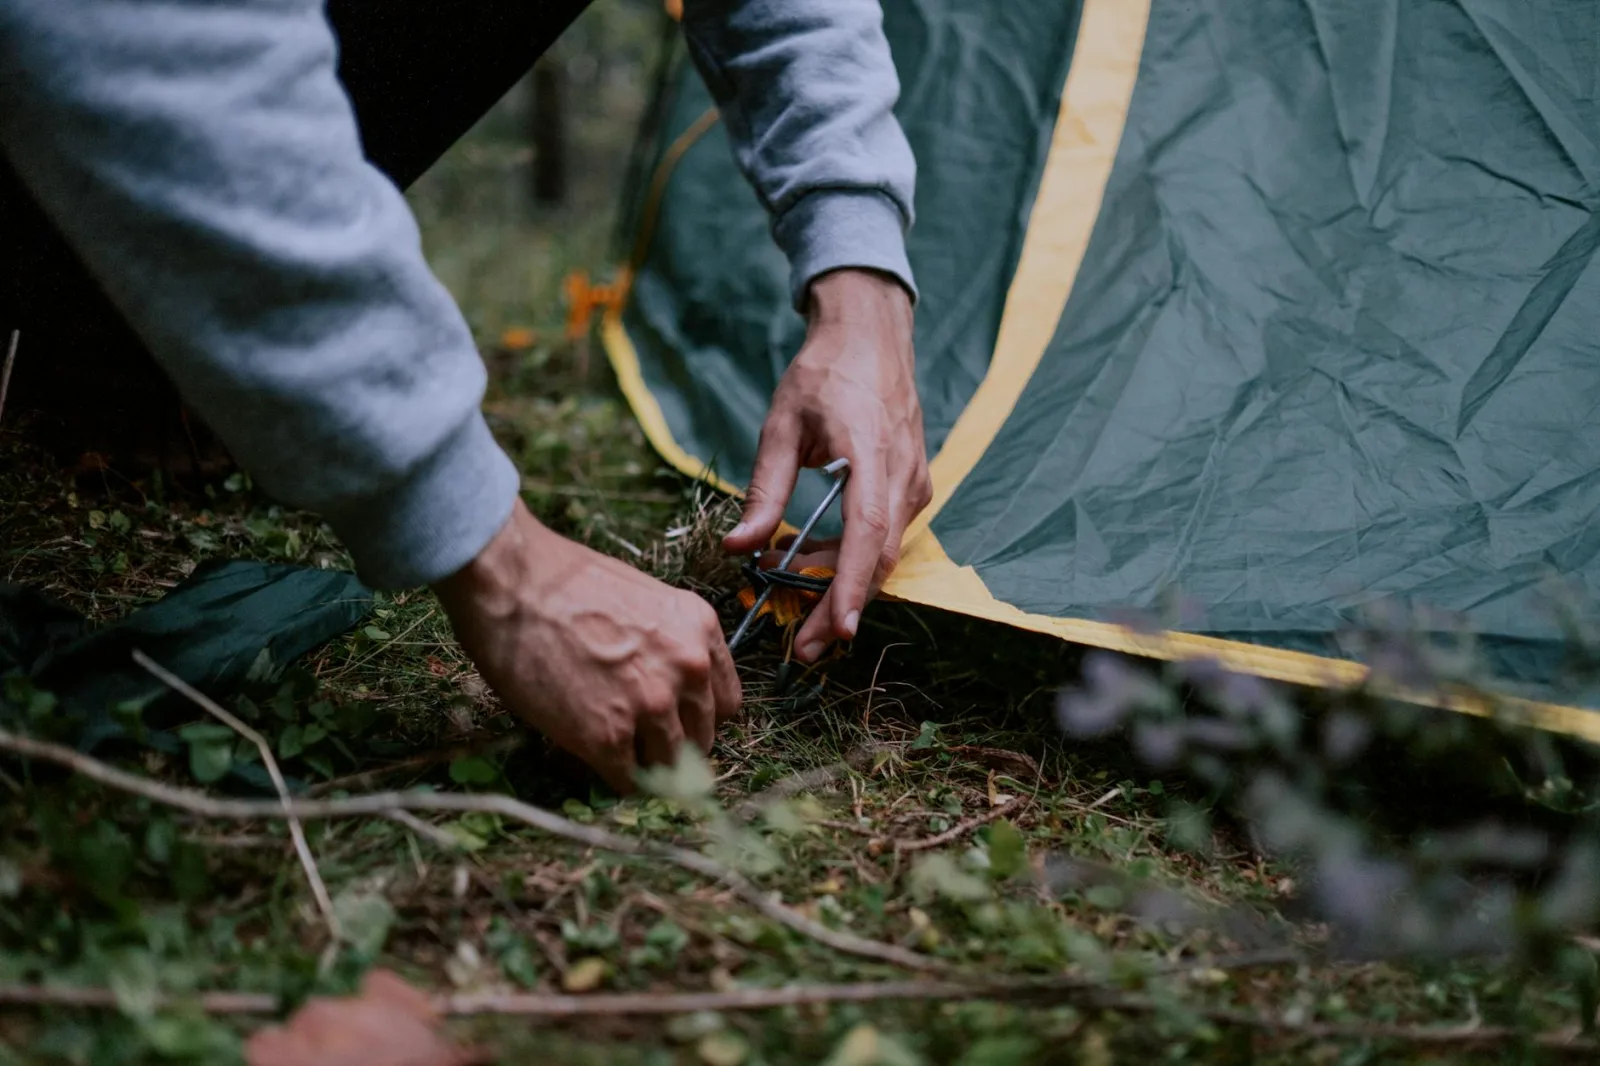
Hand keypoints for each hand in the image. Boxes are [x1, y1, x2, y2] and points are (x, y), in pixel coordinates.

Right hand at [433, 499, 740, 792]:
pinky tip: (592, 758)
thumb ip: (669, 647)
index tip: (675, 721)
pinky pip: (628, 782)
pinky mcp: (608, 738)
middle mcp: (687, 671)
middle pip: (702, 739)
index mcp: (700, 632)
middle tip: (639, 742)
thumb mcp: (645, 603)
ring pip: (669, 767)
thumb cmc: (565, 583)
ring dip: (644, 766)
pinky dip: (613, 778)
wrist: (513, 582)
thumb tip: (668, 692)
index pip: (726, 704)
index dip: (697, 717)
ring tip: (613, 751)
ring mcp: (651, 707)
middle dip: (673, 745)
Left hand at [724, 268, 929, 661]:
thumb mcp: (780, 425)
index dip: (851, 586)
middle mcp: (903, 475)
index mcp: (871, 453)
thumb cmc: (823, 373)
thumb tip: (740, 548)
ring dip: (843, 587)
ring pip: (882, 553)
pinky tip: (812, 565)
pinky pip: (884, 535)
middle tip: (802, 649)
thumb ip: (763, 490)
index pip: (867, 532)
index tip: (837, 630)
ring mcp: (914, 482)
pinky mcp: (912, 486)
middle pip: (878, 560)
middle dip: (842, 609)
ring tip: (797, 612)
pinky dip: (851, 559)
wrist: (871, 335)